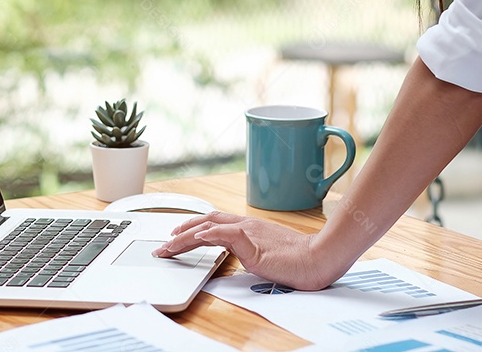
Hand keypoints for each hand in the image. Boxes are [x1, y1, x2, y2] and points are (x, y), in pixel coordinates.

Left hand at [152, 211, 337, 290]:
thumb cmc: (298, 259)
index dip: (193, 228)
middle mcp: (246, 225)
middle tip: (164, 244)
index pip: (214, 222)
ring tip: (169, 246)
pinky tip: (195, 238)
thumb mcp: (267, 254)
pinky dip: (207, 235)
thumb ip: (250, 251)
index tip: (177, 236)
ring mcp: (248, 232)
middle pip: (206, 221)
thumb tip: (238, 257)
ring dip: (185, 237)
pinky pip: (225, 234)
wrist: (317, 258)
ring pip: (208, 228)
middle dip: (181, 232)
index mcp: (250, 227)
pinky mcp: (252, 243)